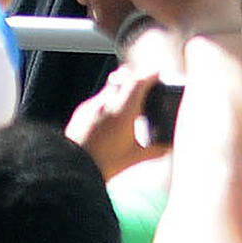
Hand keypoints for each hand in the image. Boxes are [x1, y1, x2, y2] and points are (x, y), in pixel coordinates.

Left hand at [66, 63, 158, 177]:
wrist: (72, 168)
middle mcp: (106, 103)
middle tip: (146, 84)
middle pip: (124, 77)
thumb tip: (169, 146)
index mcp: (123, 111)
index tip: (159, 74)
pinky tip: (112, 115)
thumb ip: (156, 150)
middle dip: (137, 78)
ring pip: (111, 86)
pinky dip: (109, 100)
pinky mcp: (81, 111)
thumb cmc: (102, 164)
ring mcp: (92, 105)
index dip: (152, 75)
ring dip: (122, 88)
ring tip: (130, 101)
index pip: (140, 81)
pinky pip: (99, 98)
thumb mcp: (135, 157)